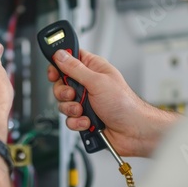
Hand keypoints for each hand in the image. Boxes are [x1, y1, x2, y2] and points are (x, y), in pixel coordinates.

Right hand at [48, 49, 177, 156]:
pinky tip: (88, 121)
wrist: (133, 131)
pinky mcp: (84, 118)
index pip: (69, 59)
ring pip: (63, 103)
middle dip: (64, 92)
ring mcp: (85, 102)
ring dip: (71, 109)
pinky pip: (69, 120)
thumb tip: (60, 54)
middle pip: (61, 83)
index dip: (58, 64)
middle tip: (74, 94)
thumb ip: (76, 68)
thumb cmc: (125, 104)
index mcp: (93, 69)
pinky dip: (77, 122)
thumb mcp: (98, 82)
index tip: (54, 72)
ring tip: (84, 110)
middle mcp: (88, 84)